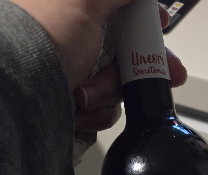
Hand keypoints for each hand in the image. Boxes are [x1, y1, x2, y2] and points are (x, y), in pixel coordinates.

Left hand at [12, 0, 187, 131]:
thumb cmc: (43, 39)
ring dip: (107, 92)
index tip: (162, 24)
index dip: (146, 22)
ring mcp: (81, 74)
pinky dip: (97, 112)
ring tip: (84, 94)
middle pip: (129, 54)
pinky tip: (80, 108)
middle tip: (170, 75)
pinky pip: (106, 109)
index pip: (124, 14)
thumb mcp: (85, 1)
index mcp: (82, 14)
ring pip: (119, 85)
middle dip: (145, 69)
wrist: (20, 91)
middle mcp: (82, 43)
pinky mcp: (79, 102)